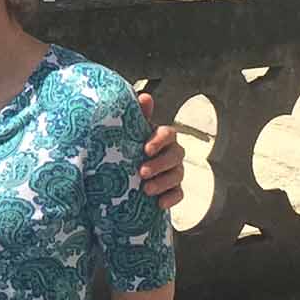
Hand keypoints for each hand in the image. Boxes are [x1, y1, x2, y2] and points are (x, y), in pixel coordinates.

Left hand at [135, 89, 184, 207]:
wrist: (120, 180)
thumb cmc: (125, 151)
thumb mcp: (127, 135)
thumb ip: (136, 117)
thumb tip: (144, 96)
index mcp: (160, 138)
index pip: (169, 134)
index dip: (160, 140)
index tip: (145, 149)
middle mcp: (170, 153)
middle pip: (176, 155)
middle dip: (161, 164)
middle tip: (142, 172)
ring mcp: (173, 172)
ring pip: (178, 175)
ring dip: (164, 182)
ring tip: (146, 189)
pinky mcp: (172, 191)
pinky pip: (179, 194)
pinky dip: (171, 198)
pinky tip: (159, 204)